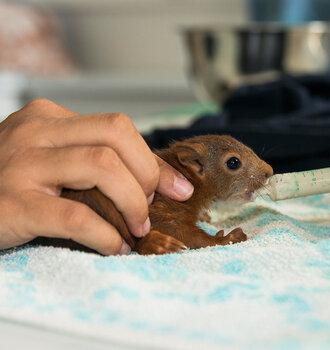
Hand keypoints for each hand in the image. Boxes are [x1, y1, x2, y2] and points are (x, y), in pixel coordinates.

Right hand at [0, 99, 193, 253]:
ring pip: (102, 167)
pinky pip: (77, 216)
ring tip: (137, 228)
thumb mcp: (53, 160)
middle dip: (148, 176)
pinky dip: (106, 235)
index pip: (118, 127)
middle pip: (116, 137)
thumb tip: (160, 179)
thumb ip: (95, 160)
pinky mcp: (15, 205)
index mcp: (49, 119)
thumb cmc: (12, 186)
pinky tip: (113, 247)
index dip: (154, 160)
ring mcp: (21, 166)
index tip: (177, 188)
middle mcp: (35, 133)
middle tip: (152, 208)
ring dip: (133, 202)